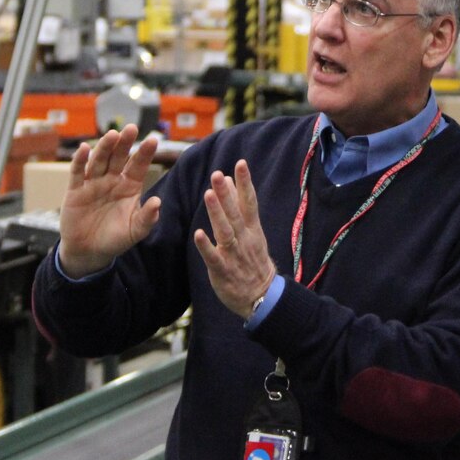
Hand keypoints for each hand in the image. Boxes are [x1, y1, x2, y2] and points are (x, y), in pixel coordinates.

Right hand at [57, 125, 161, 277]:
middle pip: (119, 157)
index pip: (138, 166)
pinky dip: (80, 160)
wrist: (88, 252)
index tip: (153, 140)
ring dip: (105, 147)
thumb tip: (157, 202)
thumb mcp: (135, 231)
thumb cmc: (115, 239)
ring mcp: (93, 183)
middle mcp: (112, 180)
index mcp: (130, 187)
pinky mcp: (75, 190)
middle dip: (125, 143)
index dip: (145, 153)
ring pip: (99, 161)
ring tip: (112, 135)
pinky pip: (77, 173)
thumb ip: (147, 218)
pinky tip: (85, 149)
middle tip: (131, 128)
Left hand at [193, 160, 277, 318]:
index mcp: (252, 228)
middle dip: (227, 194)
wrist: (261, 295)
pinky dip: (206, 246)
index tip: (240, 164)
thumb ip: (241, 208)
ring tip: (209, 195)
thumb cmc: (252, 260)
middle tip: (218, 175)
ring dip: (217, 214)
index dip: (245, 183)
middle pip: (236, 213)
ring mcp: (234, 255)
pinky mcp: (223, 271)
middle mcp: (244, 239)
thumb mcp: (252, 232)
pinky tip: (198, 234)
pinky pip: (213, 258)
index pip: (249, 202)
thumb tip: (232, 181)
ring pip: (225, 232)